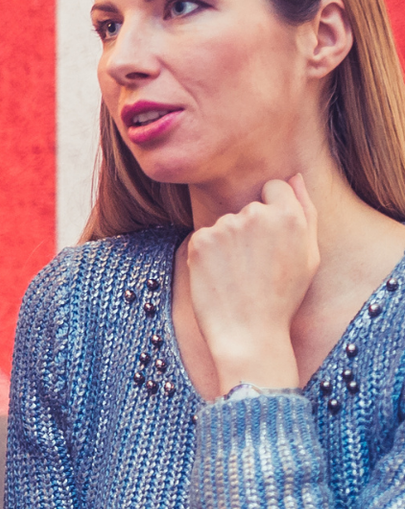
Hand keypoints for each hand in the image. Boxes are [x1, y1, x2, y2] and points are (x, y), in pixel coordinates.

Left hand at [185, 173, 317, 389]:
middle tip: (258, 265)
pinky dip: (210, 253)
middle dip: (252, 228)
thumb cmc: (283, 296)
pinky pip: (205, 236)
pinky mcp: (199, 239)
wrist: (248, 331)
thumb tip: (294, 177)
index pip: (274, 187)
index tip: (271, 237)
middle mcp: (255, 214)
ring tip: (239, 274)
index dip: (273, 211)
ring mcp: (224, 226)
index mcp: (288, 215)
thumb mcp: (309, 255)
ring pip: (225, 223)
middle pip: (249, 207)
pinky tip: (220, 276)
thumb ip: (305, 210)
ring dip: (230, 241)